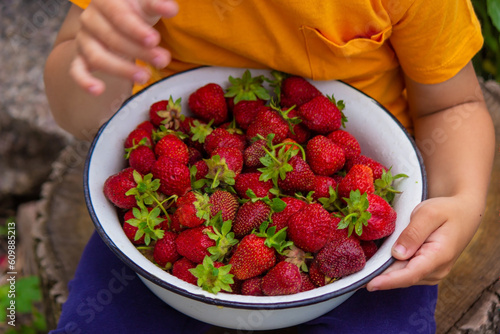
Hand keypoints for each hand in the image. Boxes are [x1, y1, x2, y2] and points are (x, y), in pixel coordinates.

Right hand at [70, 0, 178, 94]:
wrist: (118, 19)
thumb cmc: (135, 11)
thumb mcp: (147, 5)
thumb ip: (157, 5)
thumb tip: (171, 9)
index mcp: (105, 1)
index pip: (118, 15)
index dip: (136, 29)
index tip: (155, 40)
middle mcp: (90, 18)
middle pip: (112, 38)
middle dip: (139, 52)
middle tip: (162, 60)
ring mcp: (84, 39)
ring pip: (97, 56)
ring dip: (122, 69)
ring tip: (145, 76)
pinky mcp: (81, 57)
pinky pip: (77, 70)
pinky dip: (85, 81)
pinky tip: (98, 90)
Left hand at [366, 196, 481, 290]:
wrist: (462, 213)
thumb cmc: (445, 210)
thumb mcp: (429, 214)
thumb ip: (413, 233)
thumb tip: (397, 254)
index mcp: (439, 256)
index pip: (411, 274)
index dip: (389, 281)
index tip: (369, 284)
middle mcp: (436, 270)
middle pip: (403, 277)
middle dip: (381, 278)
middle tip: (355, 277)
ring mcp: (432, 272)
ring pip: (403, 276)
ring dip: (384, 273)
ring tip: (362, 270)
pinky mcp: (425, 269)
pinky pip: (405, 272)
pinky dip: (391, 269)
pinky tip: (375, 264)